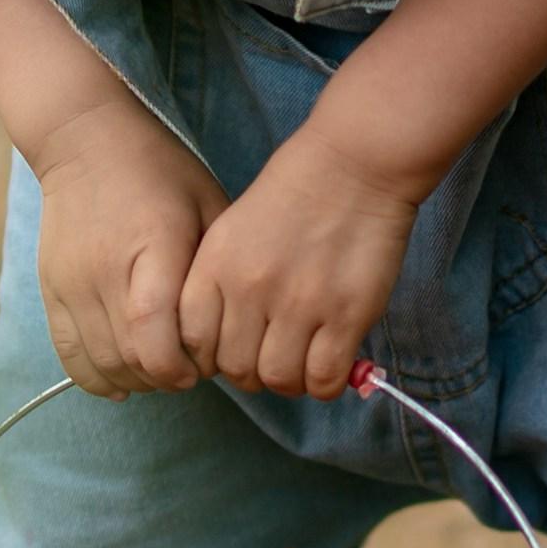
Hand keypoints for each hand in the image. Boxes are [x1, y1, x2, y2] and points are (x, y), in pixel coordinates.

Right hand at [31, 109, 225, 397]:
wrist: (84, 140)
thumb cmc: (160, 171)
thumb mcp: (206, 202)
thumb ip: (218, 264)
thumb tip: (233, 327)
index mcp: (152, 247)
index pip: (154, 332)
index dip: (180, 365)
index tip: (203, 366)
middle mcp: (105, 270)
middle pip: (129, 356)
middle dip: (166, 378)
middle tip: (189, 370)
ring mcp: (72, 283)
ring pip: (101, 362)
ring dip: (136, 380)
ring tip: (160, 372)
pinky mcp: (52, 290)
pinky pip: (68, 354)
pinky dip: (96, 378)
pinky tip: (123, 384)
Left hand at [177, 128, 422, 399]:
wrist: (353, 164)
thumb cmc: (294, 193)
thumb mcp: (233, 230)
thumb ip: (221, 282)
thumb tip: (224, 342)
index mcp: (215, 266)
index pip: (192, 342)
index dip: (211, 358)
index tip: (232, 350)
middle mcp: (249, 290)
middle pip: (236, 369)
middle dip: (252, 373)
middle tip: (272, 356)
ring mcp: (298, 305)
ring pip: (279, 380)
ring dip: (290, 381)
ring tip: (303, 361)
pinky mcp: (345, 315)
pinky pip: (323, 378)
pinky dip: (324, 383)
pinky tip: (330, 363)